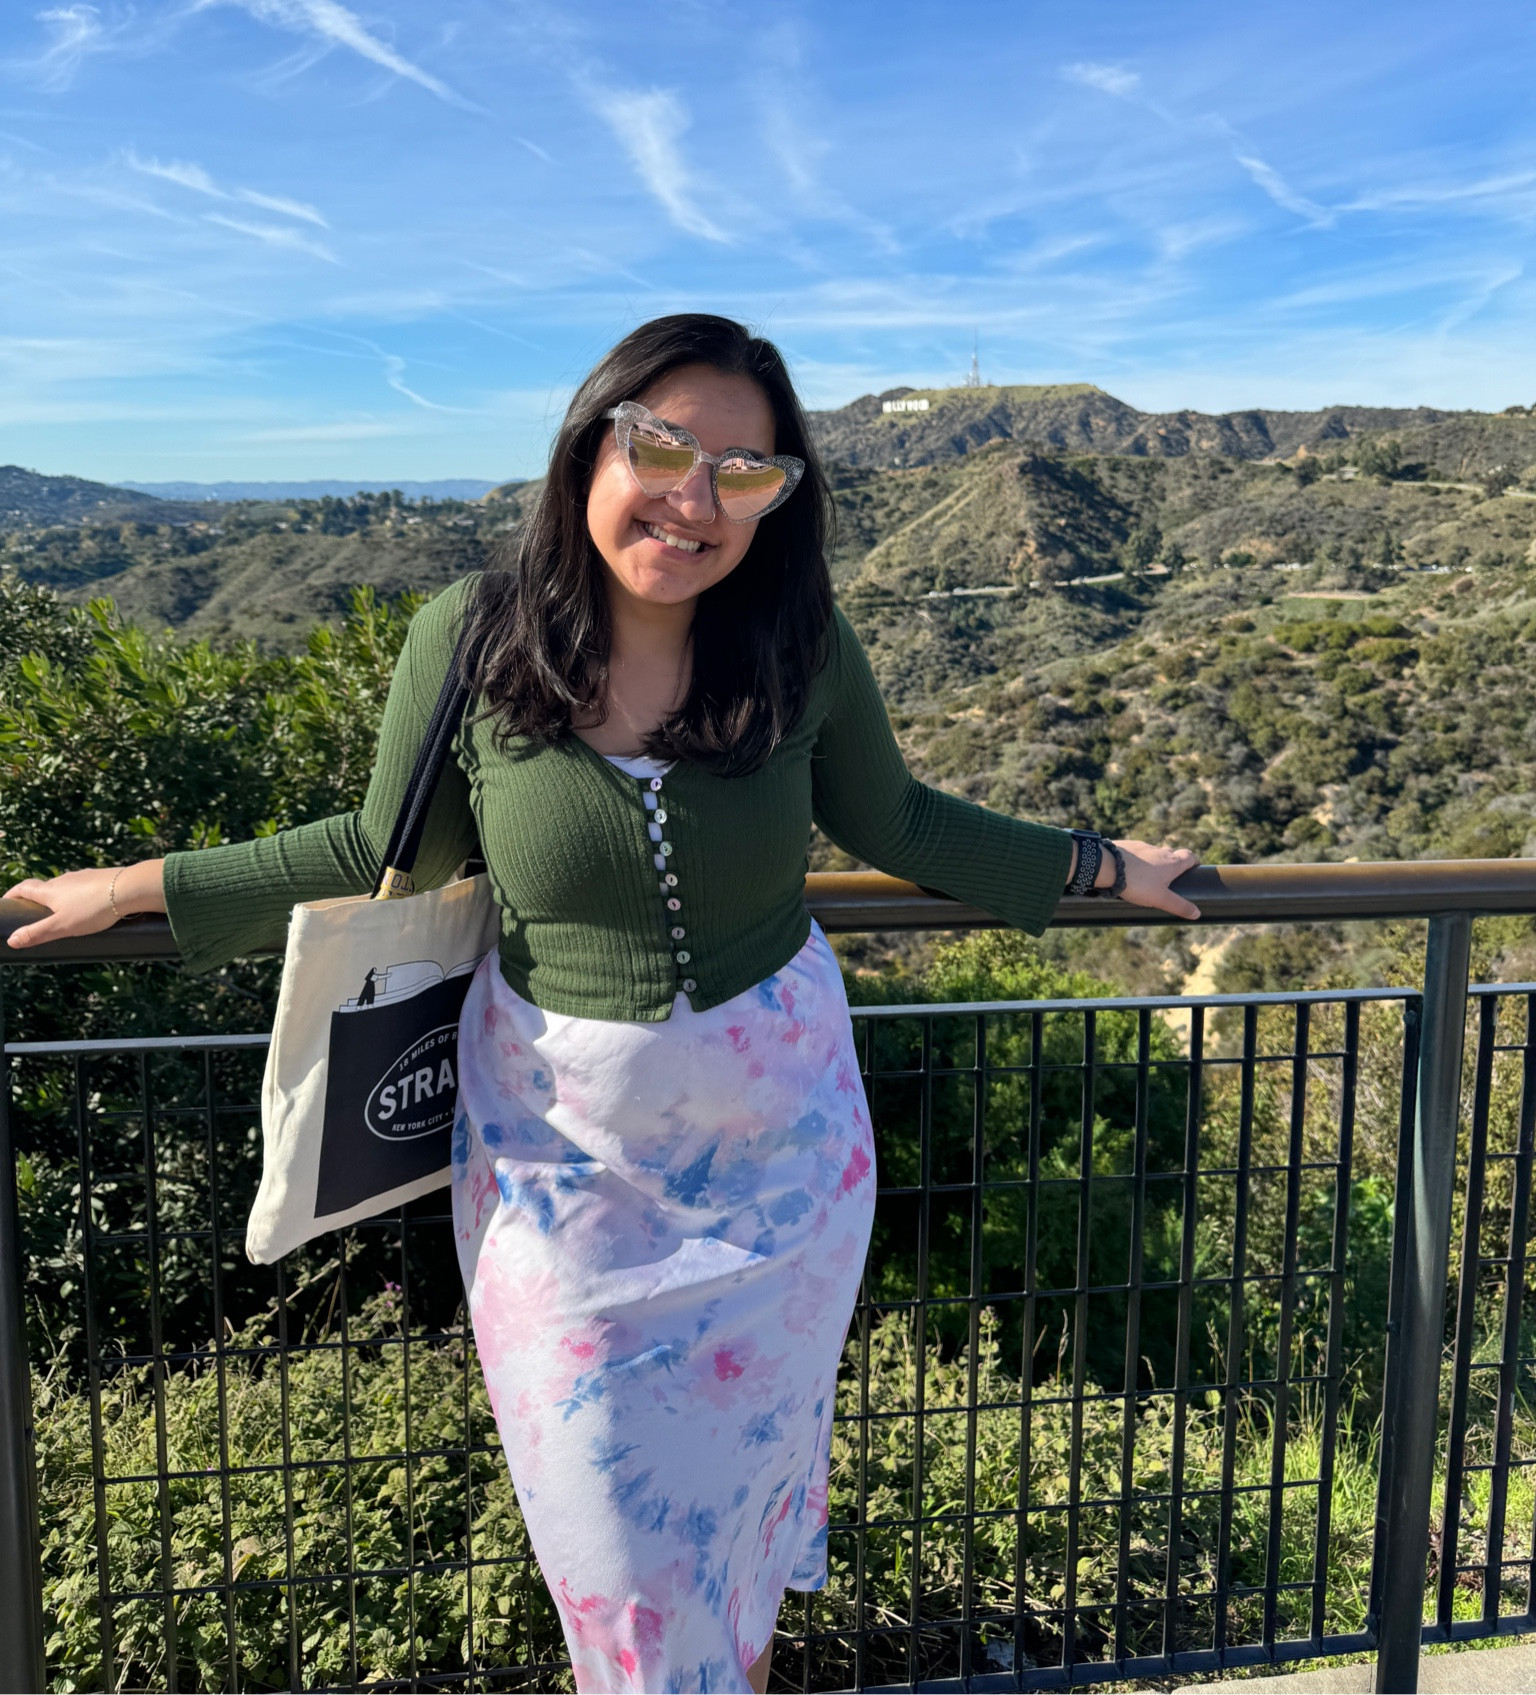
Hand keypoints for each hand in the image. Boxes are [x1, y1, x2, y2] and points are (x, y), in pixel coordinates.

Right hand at [3, 860, 166, 949]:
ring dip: (60, 895)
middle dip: (37, 897)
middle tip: (34, 910)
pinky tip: (89, 903)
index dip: (13, 894)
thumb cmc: (94, 909)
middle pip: (44, 886)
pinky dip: (80, 894)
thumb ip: (37, 933)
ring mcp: (84, 876)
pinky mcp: (101, 877)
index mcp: (50, 890)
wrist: (130, 888)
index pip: (24, 888)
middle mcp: (64, 879)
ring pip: (66, 885)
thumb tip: (12, 940)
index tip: (7, 901)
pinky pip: (85, 886)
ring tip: (63, 910)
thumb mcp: (62, 926)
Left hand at [1101, 840, 1201, 920]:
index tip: (1194, 868)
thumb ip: (1179, 906)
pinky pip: (1137, 852)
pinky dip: (1138, 860)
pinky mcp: (1128, 846)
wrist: (1108, 866)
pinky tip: (1130, 870)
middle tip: (1170, 878)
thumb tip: (1197, 913)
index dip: (1194, 861)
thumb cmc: (1137, 883)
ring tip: (1148, 877)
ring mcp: (1143, 847)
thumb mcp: (1160, 898)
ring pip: (1153, 853)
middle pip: (1172, 854)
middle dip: (1174, 863)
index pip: (1190, 856)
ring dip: (1154, 862)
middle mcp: (1159, 851)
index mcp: (1171, 862)